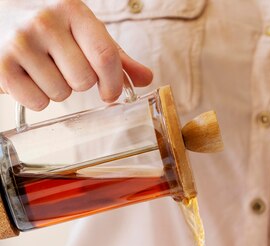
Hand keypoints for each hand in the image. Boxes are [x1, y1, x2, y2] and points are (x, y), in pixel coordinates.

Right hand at [0, 0, 152, 109]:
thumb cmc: (47, 34)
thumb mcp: (81, 34)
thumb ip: (113, 56)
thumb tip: (146, 77)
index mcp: (71, 9)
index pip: (105, 55)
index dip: (113, 83)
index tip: (110, 93)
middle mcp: (45, 20)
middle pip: (83, 80)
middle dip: (77, 84)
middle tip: (61, 68)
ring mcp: (21, 42)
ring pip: (61, 94)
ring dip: (55, 91)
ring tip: (41, 70)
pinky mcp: (3, 66)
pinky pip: (38, 103)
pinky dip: (36, 99)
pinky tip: (27, 78)